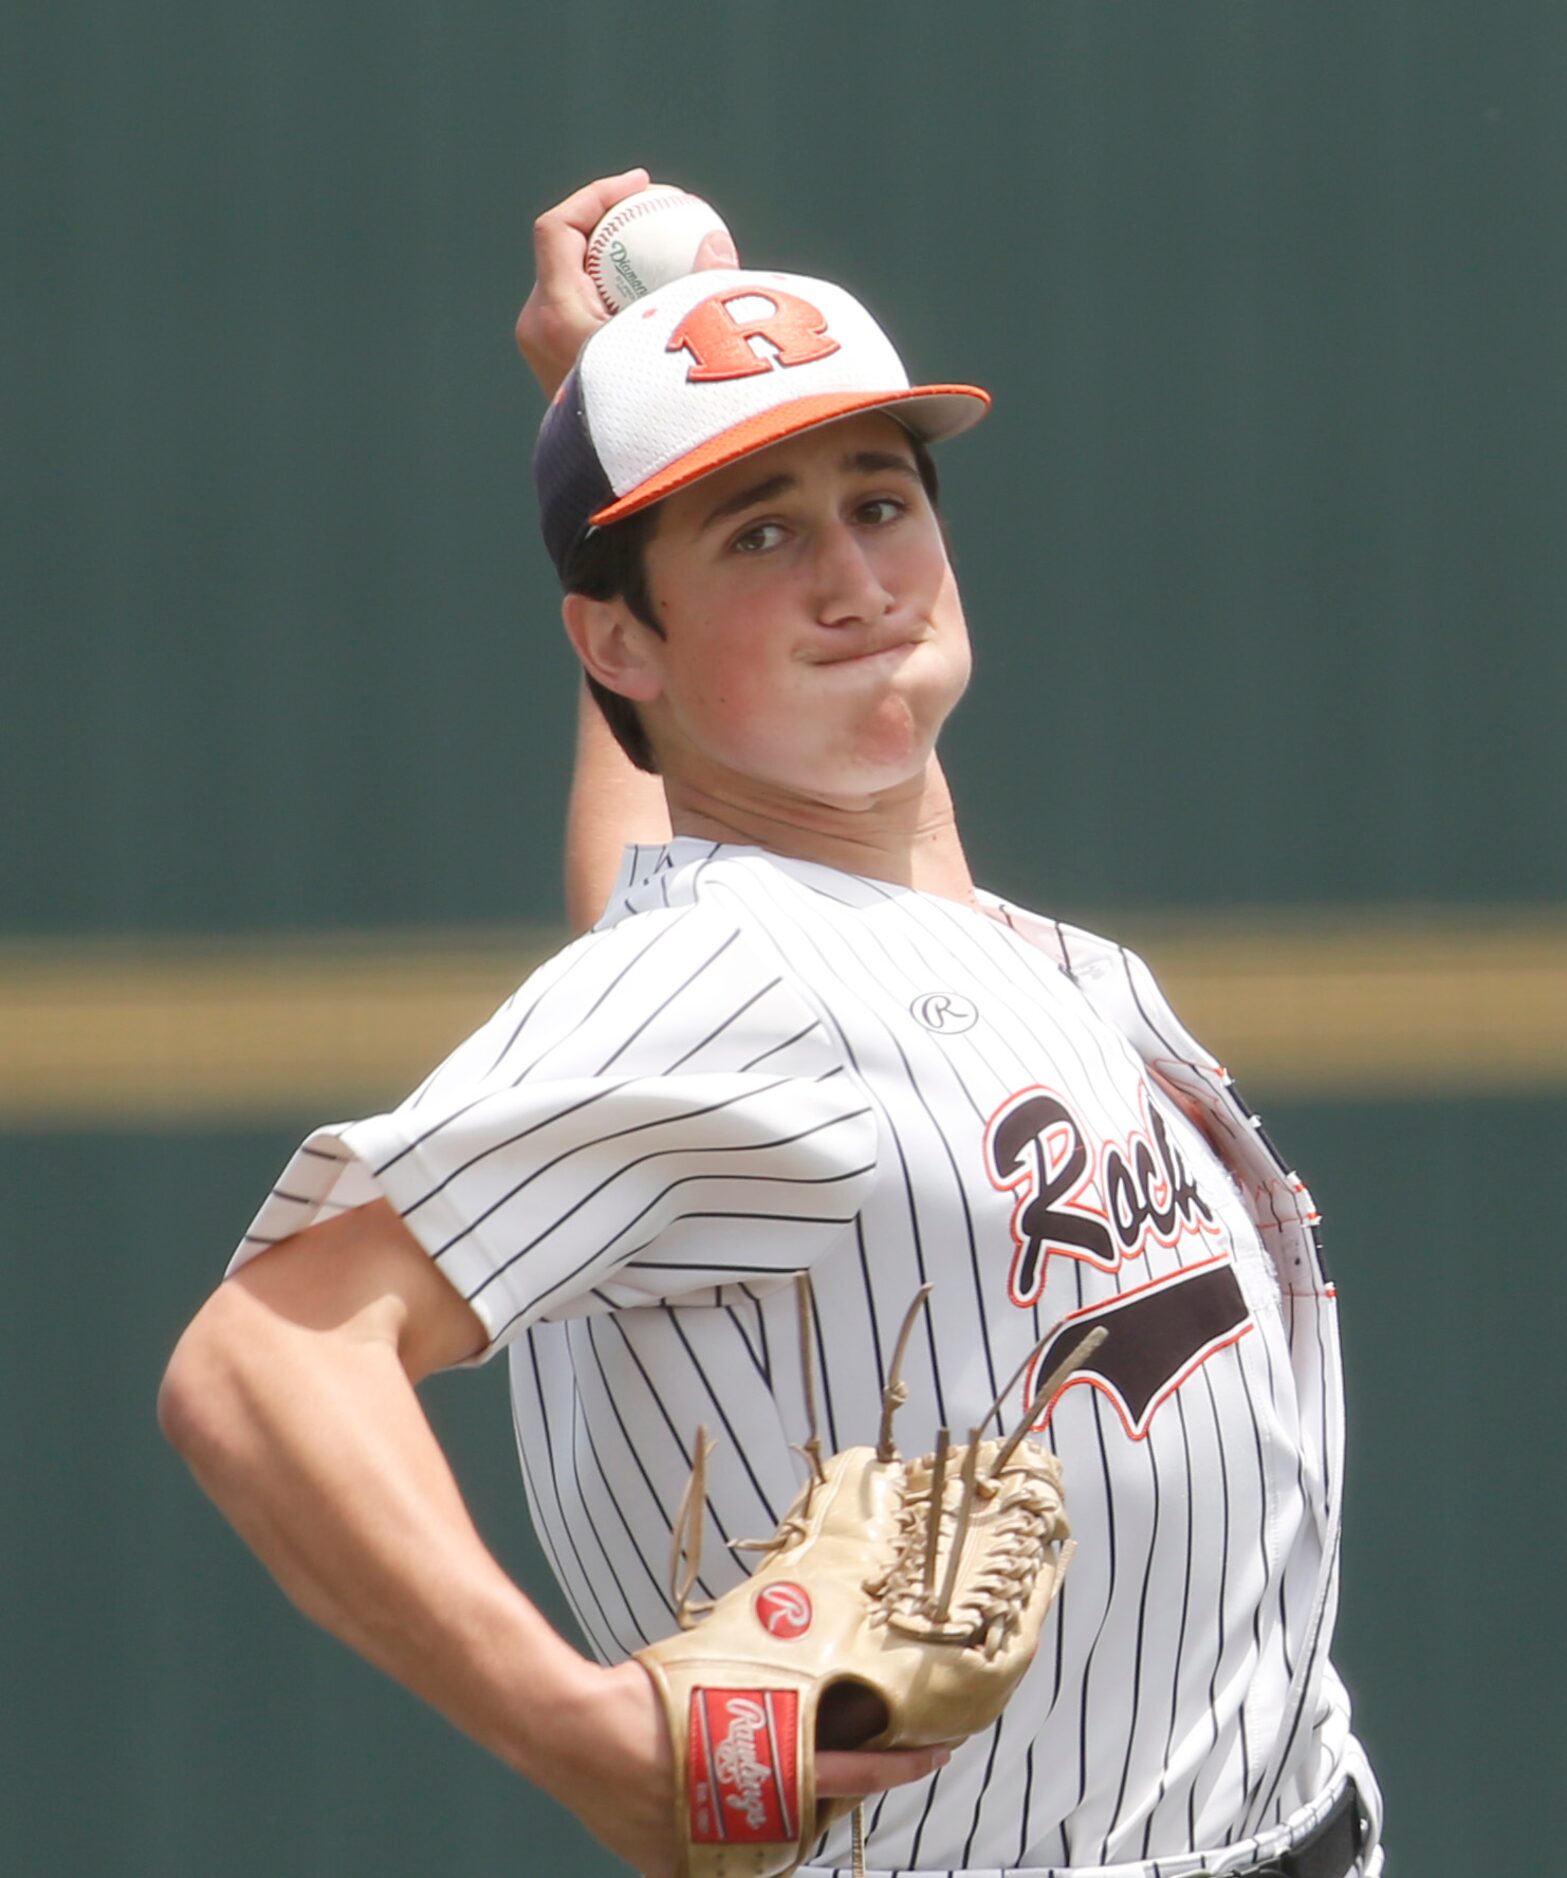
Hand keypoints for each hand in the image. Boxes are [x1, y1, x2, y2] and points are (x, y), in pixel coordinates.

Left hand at [515, 167, 739, 399]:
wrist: (623, 481)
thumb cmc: (654, 413)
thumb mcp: (685, 346)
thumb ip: (703, 291)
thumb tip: (717, 241)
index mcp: (556, 314)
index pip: (556, 228)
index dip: (595, 194)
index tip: (640, 186)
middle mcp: (539, 328)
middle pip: (564, 250)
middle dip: (609, 224)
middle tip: (654, 213)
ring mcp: (543, 351)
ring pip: (574, 282)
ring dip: (613, 260)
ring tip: (659, 252)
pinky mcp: (559, 371)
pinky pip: (584, 313)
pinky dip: (615, 295)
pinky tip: (658, 297)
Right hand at [548, 1658, 951, 1876]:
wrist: (574, 1732)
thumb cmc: (648, 1695)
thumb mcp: (720, 1676)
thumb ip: (764, 1690)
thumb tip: (800, 1669)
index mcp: (770, 1776)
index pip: (855, 1776)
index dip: (901, 1765)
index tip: (939, 1753)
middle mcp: (751, 1825)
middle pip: (813, 1816)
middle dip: (828, 1788)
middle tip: (839, 1752)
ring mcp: (712, 1855)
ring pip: (771, 1841)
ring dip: (780, 1810)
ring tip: (762, 1767)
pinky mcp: (673, 1869)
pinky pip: (718, 1861)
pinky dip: (725, 1835)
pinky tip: (710, 1802)